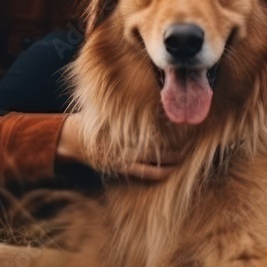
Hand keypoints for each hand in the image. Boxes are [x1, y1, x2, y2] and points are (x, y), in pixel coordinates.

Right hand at [55, 114, 181, 181]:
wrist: (74, 139)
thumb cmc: (94, 121)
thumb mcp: (109, 111)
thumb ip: (127, 107)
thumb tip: (144, 93)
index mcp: (127, 129)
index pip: (154, 130)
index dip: (171, 130)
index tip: (184, 128)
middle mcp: (128, 144)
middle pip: (158, 147)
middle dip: (175, 148)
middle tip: (191, 145)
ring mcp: (125, 158)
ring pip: (154, 163)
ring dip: (170, 162)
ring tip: (184, 159)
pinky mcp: (122, 168)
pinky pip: (144, 173)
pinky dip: (157, 173)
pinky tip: (169, 172)